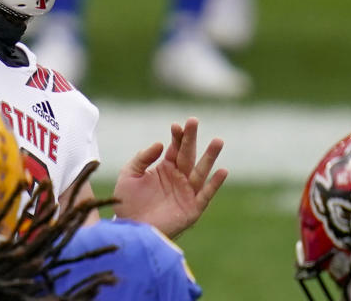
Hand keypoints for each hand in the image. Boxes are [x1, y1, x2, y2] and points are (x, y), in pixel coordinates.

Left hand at [112, 117, 226, 237]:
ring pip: (201, 171)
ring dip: (210, 156)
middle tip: (194, 121)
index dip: (177, 136)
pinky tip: (223, 171)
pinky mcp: (193, 208)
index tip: (176, 125)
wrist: (130, 229)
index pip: (174, 148)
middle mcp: (178, 178)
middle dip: (191, 138)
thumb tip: (160, 143)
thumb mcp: (129, 175)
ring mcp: (187, 192)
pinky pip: (206, 194)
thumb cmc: (128, 202)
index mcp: (164, 168)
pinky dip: (215, 184)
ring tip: (218, 141)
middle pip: (188, 155)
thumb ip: (142, 158)